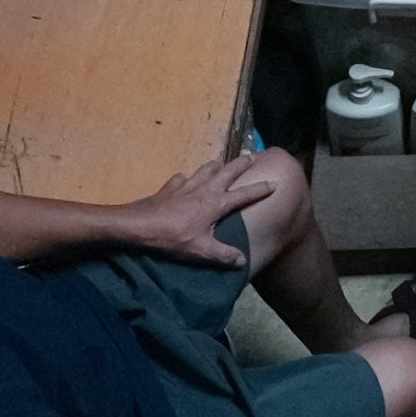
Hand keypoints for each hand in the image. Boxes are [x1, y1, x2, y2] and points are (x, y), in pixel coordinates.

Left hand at [118, 154, 277, 268]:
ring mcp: (188, 183)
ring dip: (217, 165)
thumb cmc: (175, 237)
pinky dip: (190, 177)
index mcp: (217, 203)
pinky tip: (187, 181)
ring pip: (207, 168)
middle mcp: (206, 188)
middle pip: (228, 171)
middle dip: (242, 164)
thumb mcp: (202, 250)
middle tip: (251, 156)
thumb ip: (224, 255)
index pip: (244, 194)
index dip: (260, 189)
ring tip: (222, 163)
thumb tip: (243, 261)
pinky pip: (184, 177)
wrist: (142, 224)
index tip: (273, 183)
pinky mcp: (172, 184)